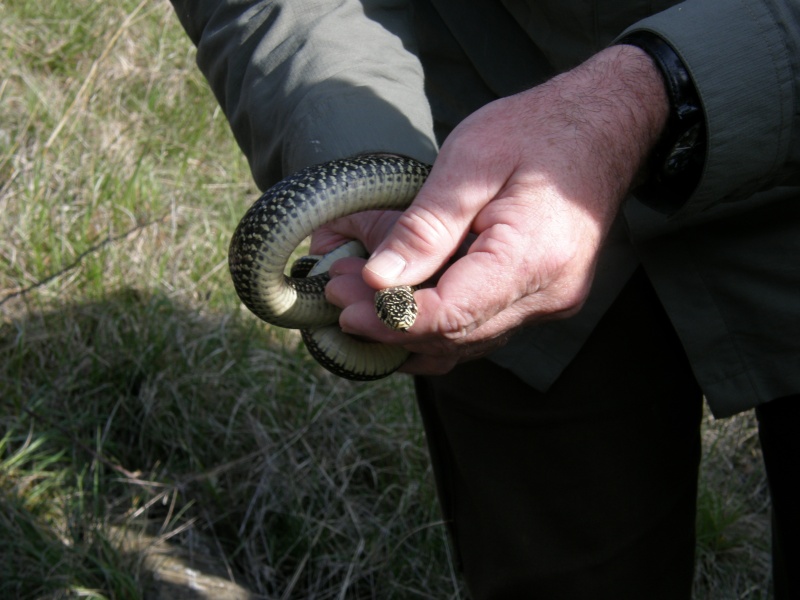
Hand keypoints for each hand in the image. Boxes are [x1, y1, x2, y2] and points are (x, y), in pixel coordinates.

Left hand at [323, 45, 668, 374]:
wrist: (605, 127)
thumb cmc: (538, 131)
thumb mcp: (472, 162)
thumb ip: (427, 226)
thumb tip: (379, 279)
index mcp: (533, 257)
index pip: (452, 314)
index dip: (391, 320)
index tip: (343, 309)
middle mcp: (547, 294)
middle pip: (455, 335)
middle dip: (389, 324)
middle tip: (336, 295)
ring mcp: (549, 301)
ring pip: (467, 341)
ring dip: (409, 329)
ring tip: (358, 298)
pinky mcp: (543, 298)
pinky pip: (483, 328)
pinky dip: (439, 325)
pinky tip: (400, 308)